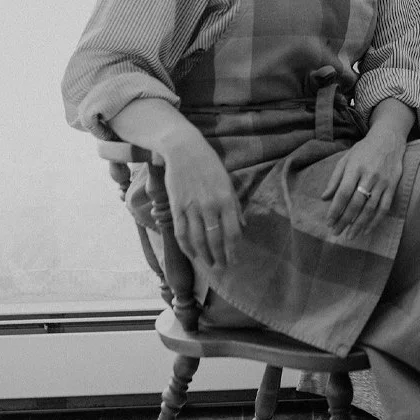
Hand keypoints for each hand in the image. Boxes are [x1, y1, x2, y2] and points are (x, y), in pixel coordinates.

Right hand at [160, 131, 244, 272]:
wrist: (184, 150)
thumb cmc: (210, 165)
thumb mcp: (228, 182)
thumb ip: (235, 206)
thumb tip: (243, 227)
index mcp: (226, 199)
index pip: (233, 233)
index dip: (234, 250)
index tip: (235, 260)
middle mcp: (210, 206)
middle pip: (216, 240)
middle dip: (220, 258)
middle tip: (223, 269)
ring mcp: (192, 207)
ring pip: (198, 240)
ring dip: (205, 256)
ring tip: (210, 266)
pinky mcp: (176, 207)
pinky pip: (181, 233)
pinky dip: (187, 247)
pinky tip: (193, 255)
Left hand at [322, 125, 405, 238]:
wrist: (389, 139)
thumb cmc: (364, 150)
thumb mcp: (346, 159)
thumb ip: (335, 179)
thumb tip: (324, 198)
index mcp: (355, 168)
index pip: (343, 193)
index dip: (335, 210)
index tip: (329, 222)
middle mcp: (369, 175)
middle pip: (355, 203)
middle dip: (345, 220)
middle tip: (336, 233)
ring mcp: (382, 182)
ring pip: (370, 208)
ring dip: (359, 224)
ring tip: (350, 236)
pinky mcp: (392, 186)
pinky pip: (384, 207)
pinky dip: (376, 221)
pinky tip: (367, 230)